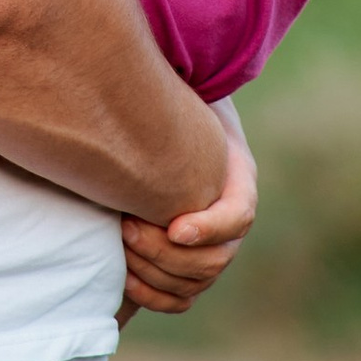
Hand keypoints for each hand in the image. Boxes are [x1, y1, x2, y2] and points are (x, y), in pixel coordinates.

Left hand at [118, 98, 256, 317]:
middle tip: (127, 228)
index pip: (238, 215)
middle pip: (216, 258)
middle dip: (167, 251)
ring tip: (121, 244)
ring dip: (156, 272)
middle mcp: (231, 221)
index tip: (175, 227)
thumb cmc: (172, 114)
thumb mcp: (182, 97)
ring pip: (196, 281)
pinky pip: (181, 298)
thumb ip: (173, 95)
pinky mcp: (189, 268)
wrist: (170, 137)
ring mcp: (213, 248)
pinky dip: (153, 294)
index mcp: (238, 181)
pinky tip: (124, 277)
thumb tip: (154, 62)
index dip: (209, 227)